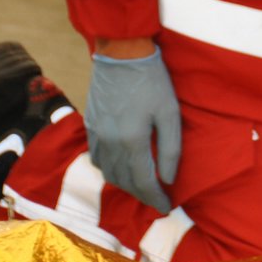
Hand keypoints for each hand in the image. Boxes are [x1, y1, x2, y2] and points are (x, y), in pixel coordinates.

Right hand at [85, 45, 180, 213]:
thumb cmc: (152, 81)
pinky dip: (109, 169)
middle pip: (123, 181)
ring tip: (141, 186)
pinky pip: (96, 157)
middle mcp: (109, 143)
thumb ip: (170, 148)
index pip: (143, 182)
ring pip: (107, 172)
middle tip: (156, 199)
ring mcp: (96, 134)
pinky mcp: (91, 125)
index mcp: (131, 141)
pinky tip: (119, 167)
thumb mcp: (170, 112)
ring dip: (124, 184)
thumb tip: (168, 178)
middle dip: (141, 194)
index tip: (166, 207)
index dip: (154, 198)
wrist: (121, 54)